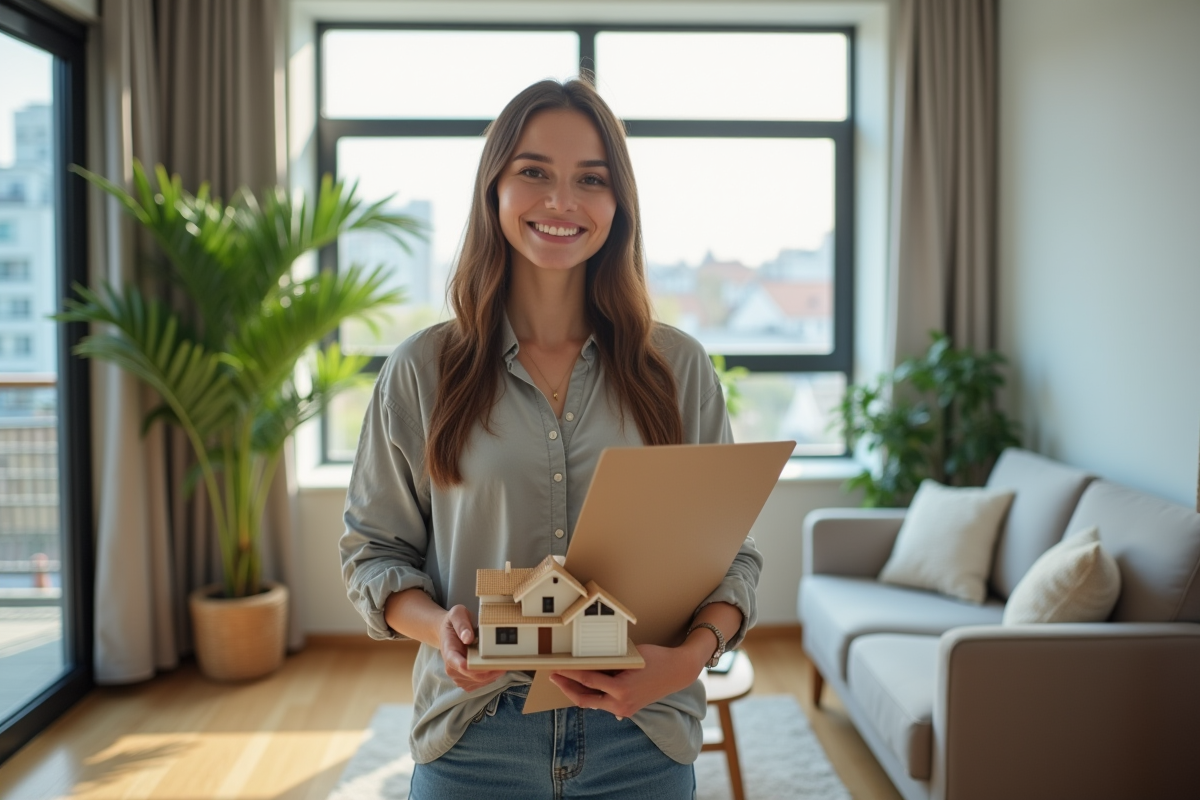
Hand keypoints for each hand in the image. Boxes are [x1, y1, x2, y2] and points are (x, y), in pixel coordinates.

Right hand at [439, 605, 505, 690]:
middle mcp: (452, 668)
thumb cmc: (453, 623)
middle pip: (475, 676)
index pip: (462, 666)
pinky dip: (491, 676)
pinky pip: (481, 683)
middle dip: (492, 670)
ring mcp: (458, 676)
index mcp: (449, 652)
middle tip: (507, 659)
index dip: (479, 667)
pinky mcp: (466, 680)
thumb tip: (468, 637)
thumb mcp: (457, 615)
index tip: (494, 661)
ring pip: (480, 682)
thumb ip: (462, 625)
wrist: (448, 632)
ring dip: (494, 674)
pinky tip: (496, 666)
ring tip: (502, 660)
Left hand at [549, 642, 707, 719]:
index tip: (557, 667)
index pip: (587, 680)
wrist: (678, 672)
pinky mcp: (627, 710)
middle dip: (567, 688)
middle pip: (585, 698)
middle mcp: (621, 703)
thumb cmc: (656, 658)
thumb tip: (586, 662)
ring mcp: (624, 710)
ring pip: (593, 703)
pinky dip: (592, 695)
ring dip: (578, 693)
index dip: (569, 673)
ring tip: (564, 681)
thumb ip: (609, 663)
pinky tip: (583, 687)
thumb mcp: (630, 657)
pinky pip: (604, 704)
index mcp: (621, 689)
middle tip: (553, 677)